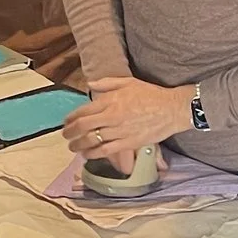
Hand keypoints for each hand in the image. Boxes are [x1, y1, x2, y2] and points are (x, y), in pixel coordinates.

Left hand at [61, 77, 192, 158]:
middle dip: (70, 133)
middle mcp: (112, 116)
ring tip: (73, 147)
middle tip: (65, 135)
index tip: (66, 122)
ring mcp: (119, 131)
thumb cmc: (151, 94)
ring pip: (91, 141)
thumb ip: (106, 83)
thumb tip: (89, 84)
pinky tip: (87, 155)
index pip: (82, 111)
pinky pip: (105, 151)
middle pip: (83, 127)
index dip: (70, 119)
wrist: (171, 109)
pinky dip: (93, 154)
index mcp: (110, 100)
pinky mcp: (128, 144)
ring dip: (78, 145)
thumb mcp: (128, 82)